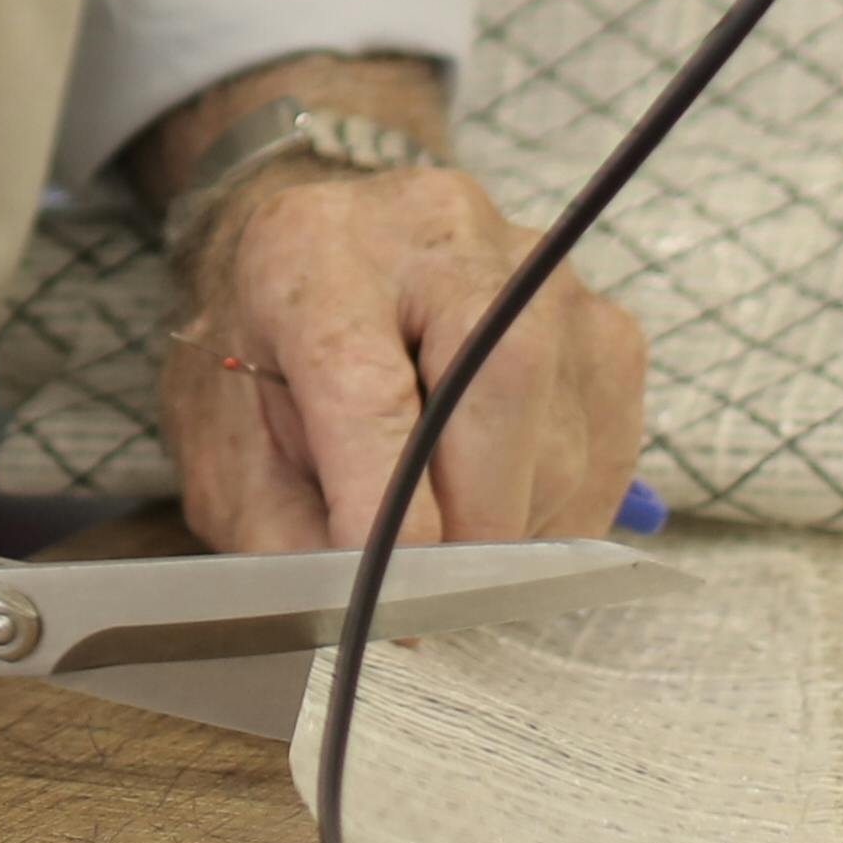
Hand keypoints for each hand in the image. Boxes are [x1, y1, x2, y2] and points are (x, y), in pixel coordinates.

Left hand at [160, 160, 649, 555]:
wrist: (318, 275)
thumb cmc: (269, 367)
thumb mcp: (234, 455)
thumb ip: (289, 538)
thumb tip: (362, 612)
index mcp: (312, 253)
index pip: (367, 384)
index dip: (385, 502)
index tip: (389, 592)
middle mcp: (434, 230)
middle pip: (499, 378)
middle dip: (478, 517)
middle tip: (441, 596)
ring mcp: (533, 265)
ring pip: (563, 423)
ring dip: (519, 523)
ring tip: (458, 547)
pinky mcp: (598, 316)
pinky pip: (609, 440)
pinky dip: (566, 511)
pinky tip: (509, 520)